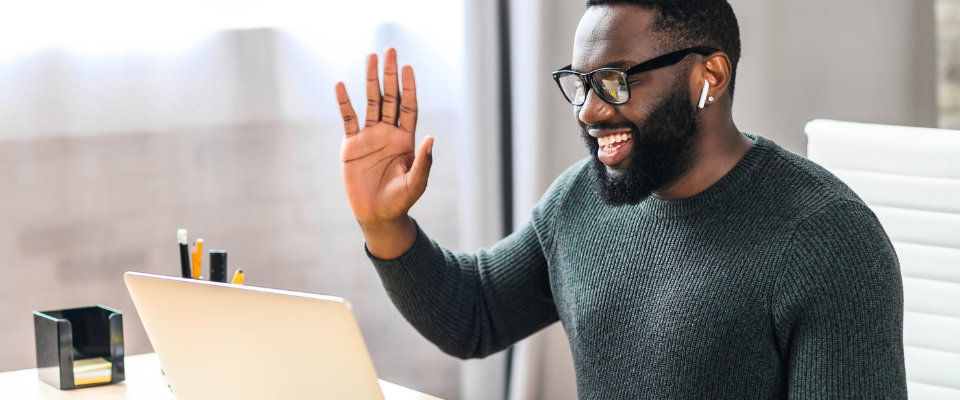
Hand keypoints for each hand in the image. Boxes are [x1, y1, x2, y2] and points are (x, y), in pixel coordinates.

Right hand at [335, 48, 432, 255]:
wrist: (377, 215)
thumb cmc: (400, 201)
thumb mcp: (416, 183)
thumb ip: (423, 162)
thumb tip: (431, 139)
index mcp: (406, 139)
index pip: (408, 106)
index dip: (408, 87)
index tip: (407, 68)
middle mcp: (388, 133)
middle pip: (390, 97)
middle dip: (389, 75)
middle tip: (389, 51)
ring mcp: (369, 137)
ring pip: (370, 102)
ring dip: (369, 81)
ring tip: (370, 57)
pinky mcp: (351, 145)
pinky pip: (348, 119)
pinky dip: (344, 103)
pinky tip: (340, 86)